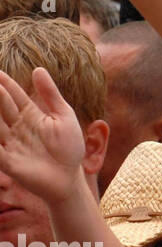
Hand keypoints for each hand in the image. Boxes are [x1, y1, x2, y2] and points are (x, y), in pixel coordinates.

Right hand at [0, 66, 86, 206]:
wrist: (69, 178)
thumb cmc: (70, 147)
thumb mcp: (63, 116)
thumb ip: (50, 94)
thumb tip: (38, 69)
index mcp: (30, 115)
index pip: (14, 95)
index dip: (5, 83)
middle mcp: (16, 127)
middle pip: (1, 107)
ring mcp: (10, 143)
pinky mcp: (7, 161)